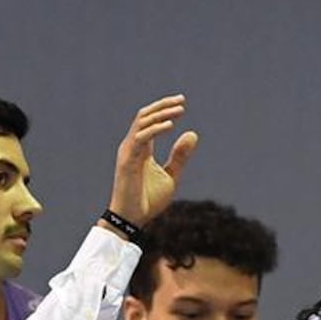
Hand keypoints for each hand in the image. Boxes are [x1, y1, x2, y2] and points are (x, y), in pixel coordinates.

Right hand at [109, 96, 199, 225]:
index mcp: (141, 148)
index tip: (182, 103)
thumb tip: (193, 133)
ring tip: (180, 110)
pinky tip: (171, 126)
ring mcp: (128, 152)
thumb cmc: (148, 200)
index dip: (164, 109)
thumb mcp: (171, 176)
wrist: (133, 219)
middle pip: (145, 115)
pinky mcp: (127, 160)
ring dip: (161, 114)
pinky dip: (156, 130)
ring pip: (142, 122)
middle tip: (182, 100)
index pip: (150, 120)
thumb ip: (180, 156)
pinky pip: (141, 138)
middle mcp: (132, 146)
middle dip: (163, 105)